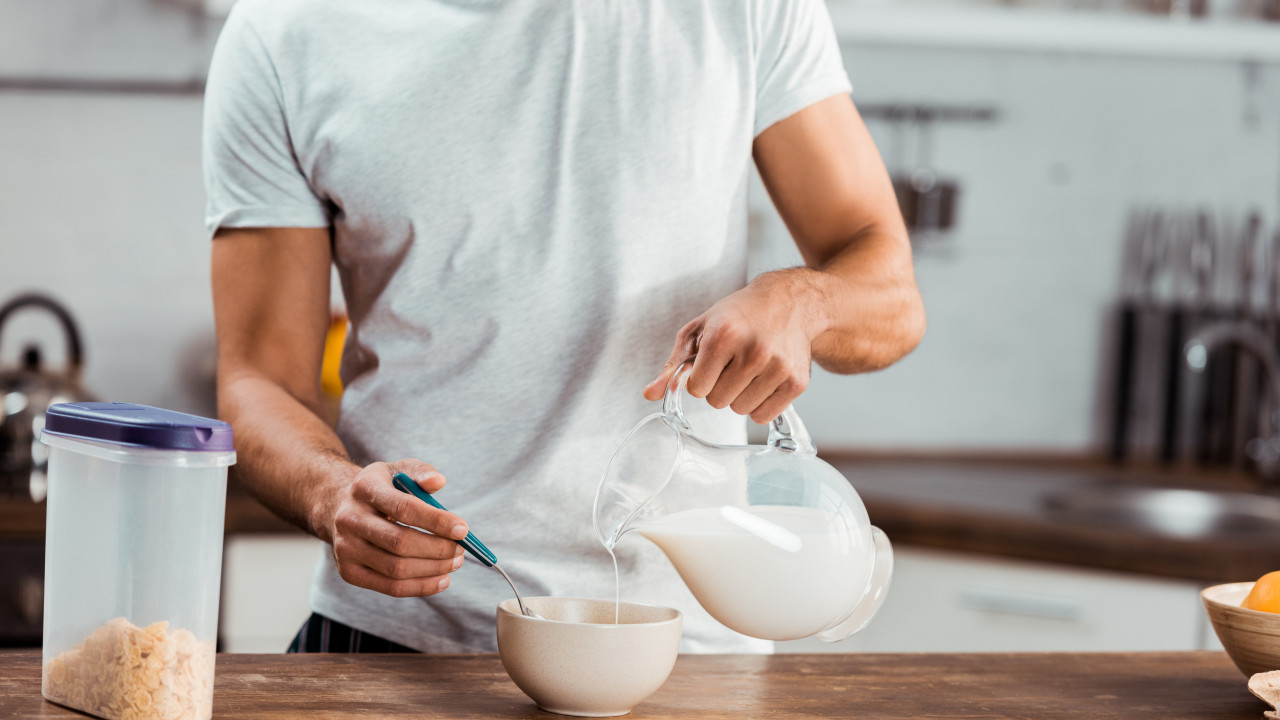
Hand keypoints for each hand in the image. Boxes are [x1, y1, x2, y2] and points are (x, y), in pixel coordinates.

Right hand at [324, 460, 467, 597]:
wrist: (342, 506)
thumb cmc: (383, 488)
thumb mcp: (399, 470)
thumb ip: (421, 472)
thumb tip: (438, 481)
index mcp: (364, 488)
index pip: (403, 508)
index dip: (436, 521)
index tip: (463, 530)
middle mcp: (349, 519)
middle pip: (400, 543)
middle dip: (438, 549)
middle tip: (461, 549)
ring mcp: (345, 548)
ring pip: (396, 569)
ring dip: (433, 569)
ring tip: (455, 562)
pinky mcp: (348, 572)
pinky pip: (389, 587)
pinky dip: (420, 587)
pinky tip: (442, 580)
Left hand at [643, 269, 826, 423]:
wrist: (789, 303)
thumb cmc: (738, 316)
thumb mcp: (700, 330)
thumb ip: (673, 365)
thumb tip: (650, 394)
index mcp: (724, 335)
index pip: (696, 389)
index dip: (700, 378)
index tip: (711, 362)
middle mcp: (754, 351)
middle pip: (717, 402)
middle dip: (719, 386)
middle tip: (732, 363)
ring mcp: (778, 368)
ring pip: (740, 410)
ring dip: (739, 395)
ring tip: (749, 369)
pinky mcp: (797, 382)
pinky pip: (763, 416)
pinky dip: (759, 403)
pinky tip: (764, 379)